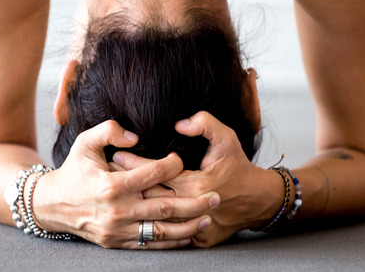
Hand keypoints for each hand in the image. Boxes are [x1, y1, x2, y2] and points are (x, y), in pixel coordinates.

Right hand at [34, 120, 219, 248]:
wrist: (52, 205)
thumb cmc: (73, 170)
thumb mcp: (84, 143)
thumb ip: (109, 130)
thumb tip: (134, 135)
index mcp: (112, 184)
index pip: (152, 174)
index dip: (172, 165)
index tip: (182, 159)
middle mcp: (117, 210)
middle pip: (165, 207)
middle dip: (194, 202)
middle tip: (215, 196)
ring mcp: (118, 229)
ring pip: (161, 230)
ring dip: (188, 225)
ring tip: (207, 217)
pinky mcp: (117, 242)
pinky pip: (149, 244)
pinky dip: (170, 242)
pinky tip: (188, 235)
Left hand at [113, 111, 282, 247]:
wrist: (258, 199)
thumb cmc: (239, 166)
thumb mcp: (226, 138)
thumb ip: (204, 124)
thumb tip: (179, 124)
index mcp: (195, 183)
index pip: (154, 173)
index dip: (133, 162)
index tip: (115, 154)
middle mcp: (191, 206)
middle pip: (149, 196)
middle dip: (125, 183)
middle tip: (106, 172)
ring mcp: (194, 226)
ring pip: (155, 218)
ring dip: (134, 205)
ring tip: (116, 193)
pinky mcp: (197, 239)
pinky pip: (168, 234)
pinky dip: (151, 224)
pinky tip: (137, 215)